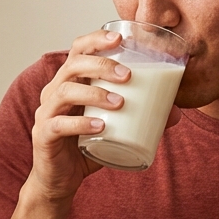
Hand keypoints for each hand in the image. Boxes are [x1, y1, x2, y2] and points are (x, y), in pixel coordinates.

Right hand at [28, 30, 131, 200]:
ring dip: (95, 94)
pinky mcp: (44, 136)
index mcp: (70, 82)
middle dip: (101, 65)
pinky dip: (80, 124)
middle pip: (72, 65)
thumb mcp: (116, 128)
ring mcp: (46, 113)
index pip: (78, 50)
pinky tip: (100, 127)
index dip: (95, 39)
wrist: (60, 181)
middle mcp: (54, 92)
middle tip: (128, 76)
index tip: (119, 38)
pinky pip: (59, 124)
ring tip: (120, 102)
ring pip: (65, 92)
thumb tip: (175, 112)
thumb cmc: (86, 146)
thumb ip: (141, 117)